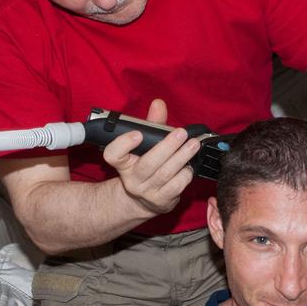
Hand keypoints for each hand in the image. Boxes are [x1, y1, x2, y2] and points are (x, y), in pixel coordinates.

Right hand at [103, 99, 200, 215]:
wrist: (145, 200)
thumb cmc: (147, 164)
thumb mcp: (146, 145)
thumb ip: (153, 125)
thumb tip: (159, 104)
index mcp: (123, 164)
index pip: (113, 155)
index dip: (123, 144)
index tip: (138, 134)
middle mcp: (132, 179)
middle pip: (148, 163)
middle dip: (167, 147)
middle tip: (181, 133)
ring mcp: (147, 192)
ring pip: (165, 174)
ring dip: (182, 157)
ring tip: (193, 145)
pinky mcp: (162, 201)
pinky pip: (177, 186)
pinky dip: (186, 173)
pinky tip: (190, 165)